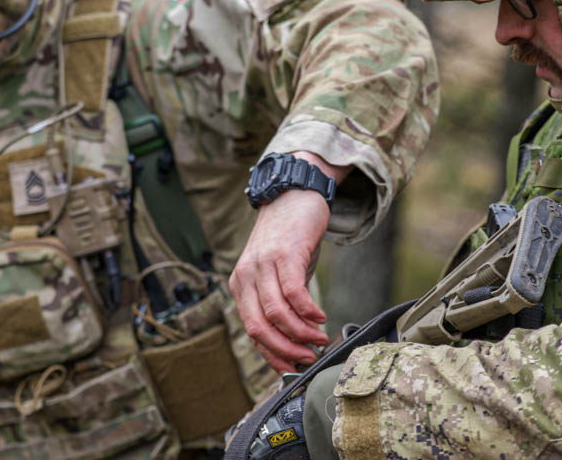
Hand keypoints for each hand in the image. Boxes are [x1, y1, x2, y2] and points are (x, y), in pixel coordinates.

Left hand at [230, 151, 348, 371]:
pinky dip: (308, 311)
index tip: (293, 366)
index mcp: (240, 285)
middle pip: (261, 327)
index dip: (273, 354)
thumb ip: (278, 301)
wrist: (293, 194)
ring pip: (277, 313)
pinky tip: (321, 317)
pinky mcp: (284, 253)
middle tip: (309, 358)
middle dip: (286, 350)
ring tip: (320, 339)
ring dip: (301, 333)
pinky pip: (294, 292)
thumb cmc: (288, 237)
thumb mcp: (275, 272)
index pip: (252, 331)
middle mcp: (246, 276)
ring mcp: (263, 264)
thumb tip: (294, 338)